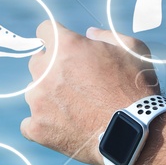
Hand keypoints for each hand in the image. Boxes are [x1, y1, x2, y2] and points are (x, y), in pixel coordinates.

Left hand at [20, 22, 161, 162]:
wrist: (135, 134)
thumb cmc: (136, 89)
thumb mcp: (132, 49)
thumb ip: (106, 35)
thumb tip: (89, 33)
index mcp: (65, 46)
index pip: (44, 31)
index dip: (56, 38)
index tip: (63, 50)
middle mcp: (45, 70)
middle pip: (37, 62)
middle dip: (52, 68)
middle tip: (75, 82)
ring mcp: (38, 100)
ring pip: (33, 92)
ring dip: (48, 96)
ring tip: (75, 109)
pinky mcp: (37, 128)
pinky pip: (29, 123)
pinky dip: (43, 125)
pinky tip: (62, 127)